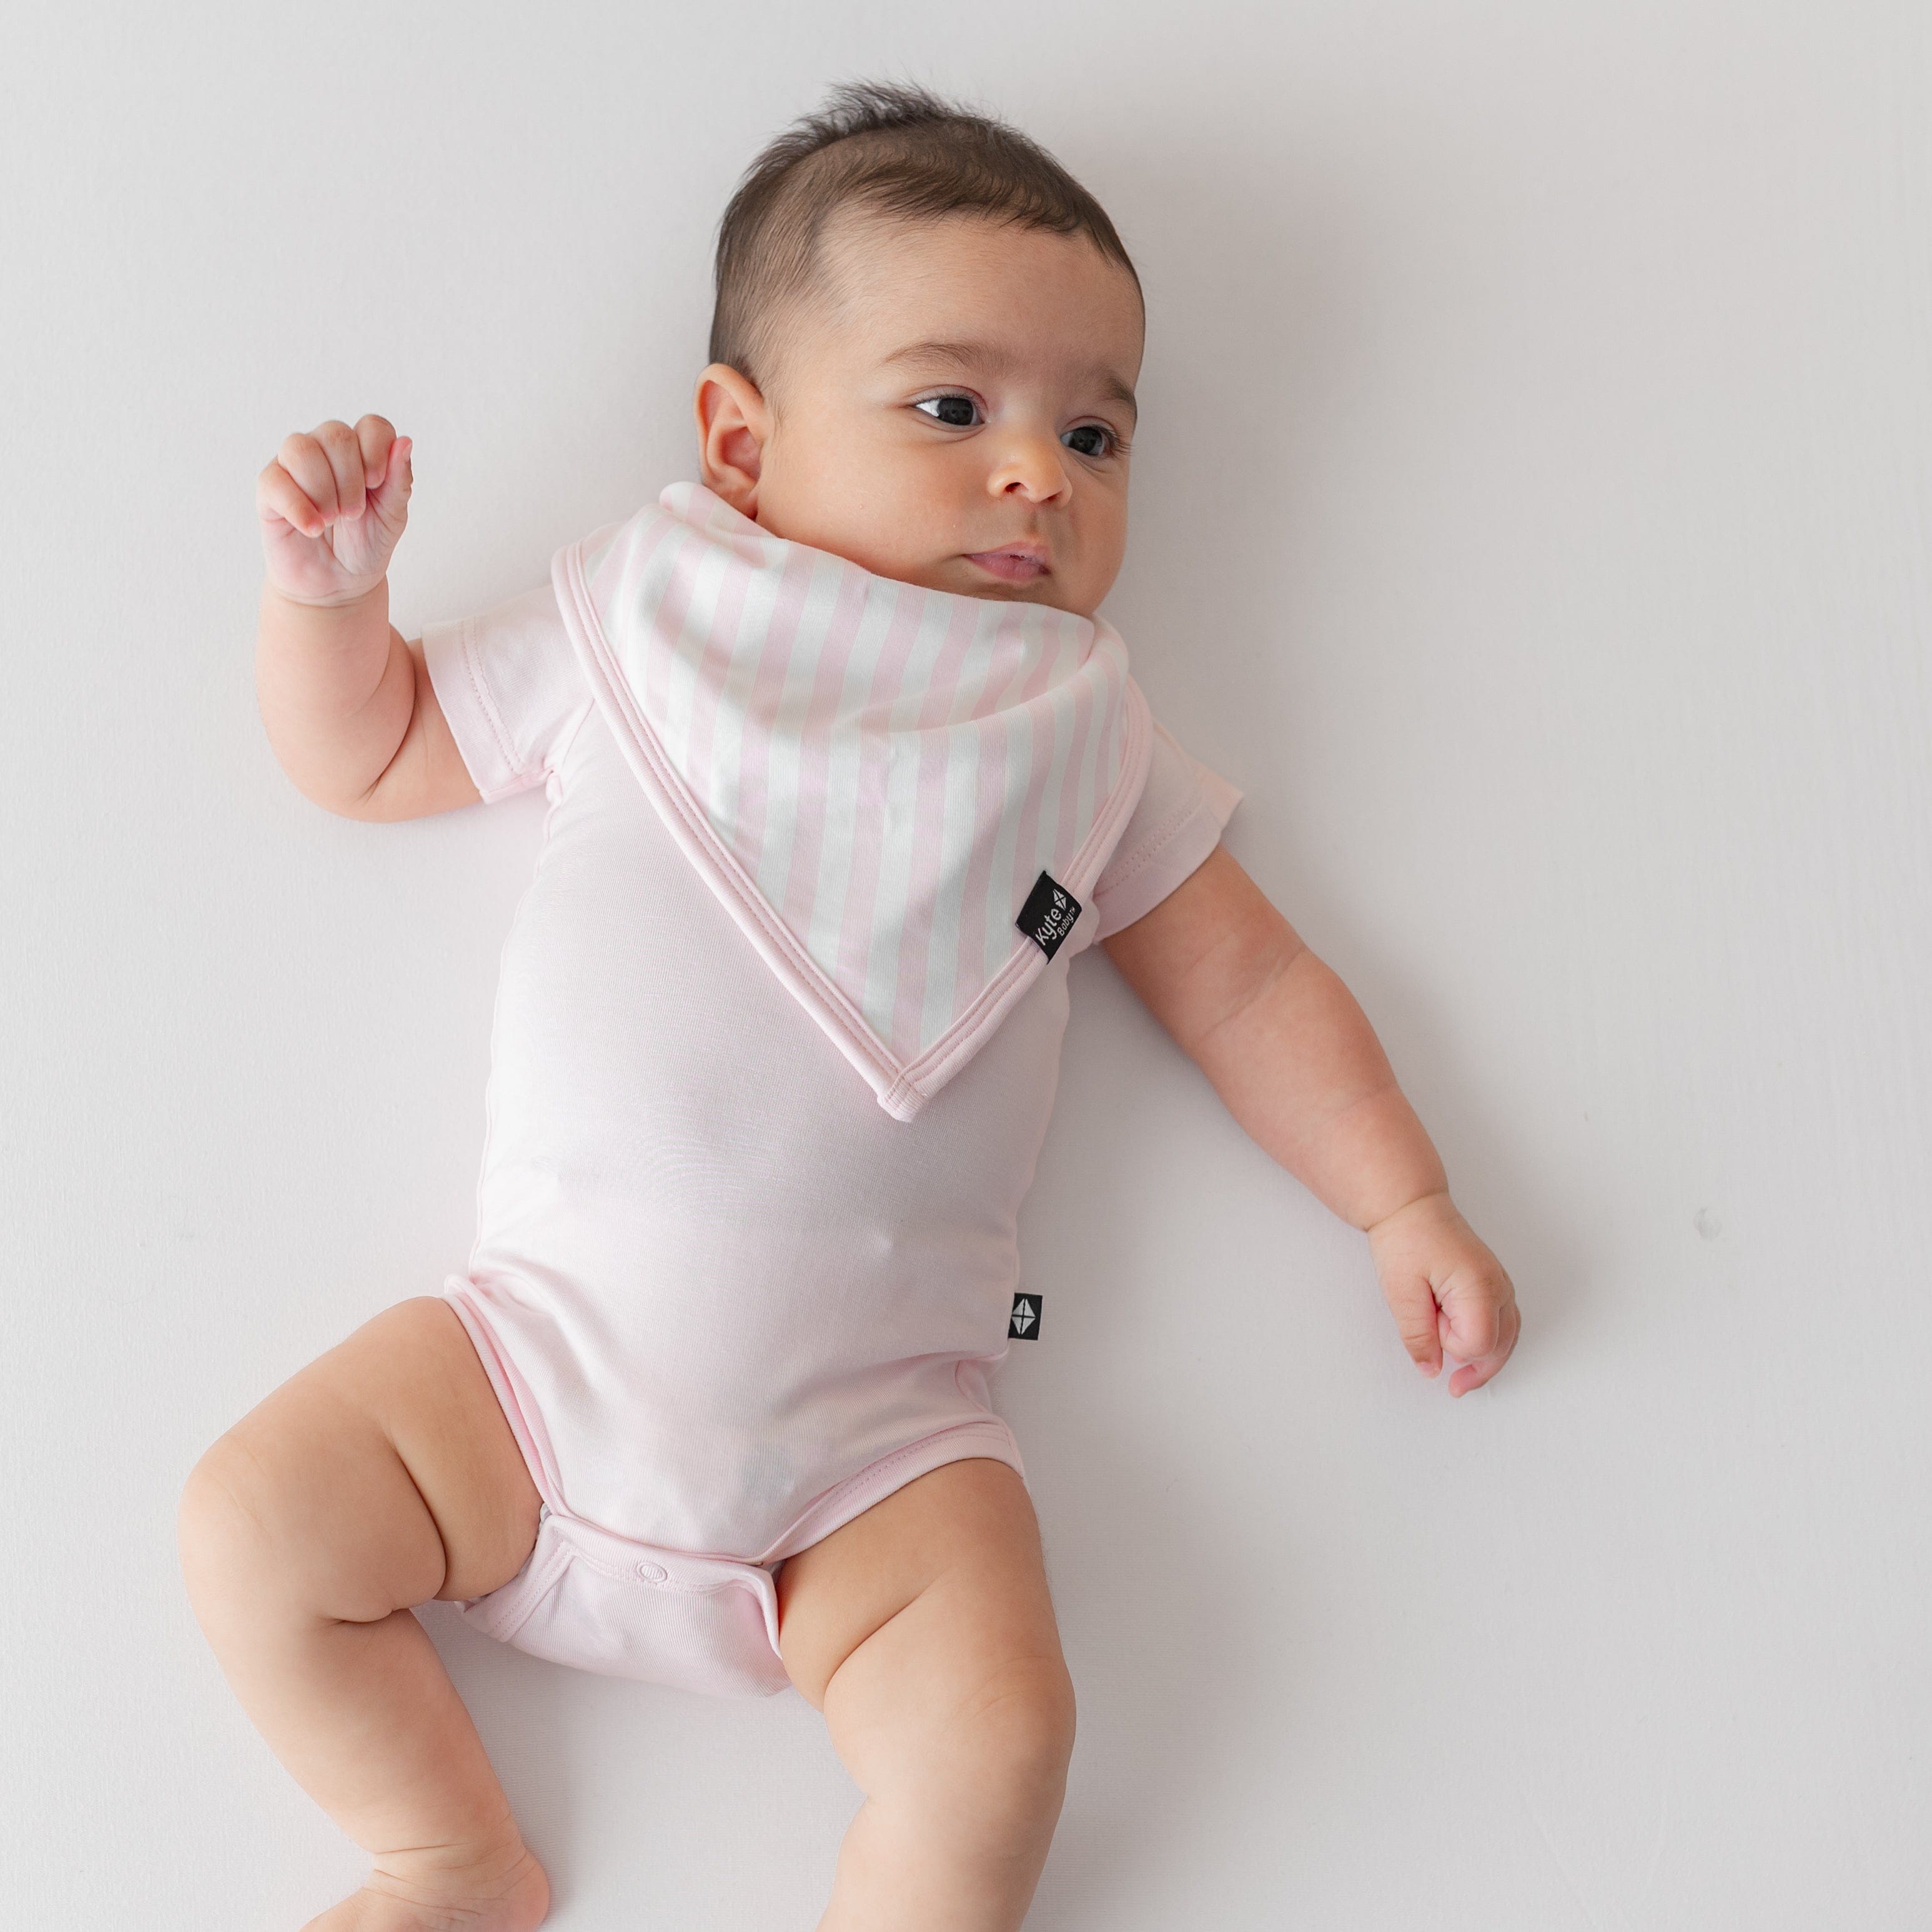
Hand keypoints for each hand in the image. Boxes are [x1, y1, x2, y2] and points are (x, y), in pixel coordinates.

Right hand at [257, 415, 411, 607]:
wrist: (338, 583)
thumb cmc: (366, 544)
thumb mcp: (392, 516)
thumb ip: (399, 480)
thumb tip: (405, 441)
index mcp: (361, 451)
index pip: (372, 425)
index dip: (376, 451)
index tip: (377, 484)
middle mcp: (325, 450)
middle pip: (335, 434)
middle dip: (350, 479)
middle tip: (354, 513)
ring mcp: (293, 466)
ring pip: (301, 449)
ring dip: (324, 490)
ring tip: (333, 520)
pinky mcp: (269, 490)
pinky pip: (275, 481)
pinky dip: (298, 507)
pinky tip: (313, 528)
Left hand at [1366, 1191, 1519, 1395]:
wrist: (1410, 1206)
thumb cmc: (1405, 1239)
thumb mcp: (1401, 1292)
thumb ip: (1418, 1335)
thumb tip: (1431, 1369)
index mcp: (1479, 1286)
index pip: (1478, 1345)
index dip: (1452, 1347)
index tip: (1430, 1326)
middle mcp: (1499, 1286)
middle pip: (1502, 1346)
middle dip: (1476, 1367)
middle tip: (1455, 1388)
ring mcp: (1501, 1284)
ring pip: (1509, 1337)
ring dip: (1487, 1359)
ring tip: (1463, 1379)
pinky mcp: (1494, 1283)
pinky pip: (1504, 1322)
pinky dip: (1491, 1342)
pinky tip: (1472, 1351)